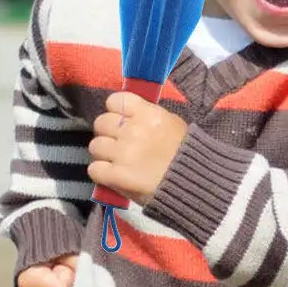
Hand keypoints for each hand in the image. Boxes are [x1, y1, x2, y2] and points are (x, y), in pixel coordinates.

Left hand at [87, 90, 187, 204]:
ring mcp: (123, 153)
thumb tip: (128, 116)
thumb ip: (148, 117)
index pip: (115, 101)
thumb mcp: (172, 124)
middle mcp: (133, 130)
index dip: (115, 111)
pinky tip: (112, 175)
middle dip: (107, 133)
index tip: (121, 121)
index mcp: (148, 114)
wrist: (193, 185)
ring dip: (103, 154)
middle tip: (117, 144)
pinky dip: (101, 173)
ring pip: (95, 146)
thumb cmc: (185, 154)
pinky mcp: (116, 175)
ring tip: (115, 162)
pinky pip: (94, 169)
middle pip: (101, 123)